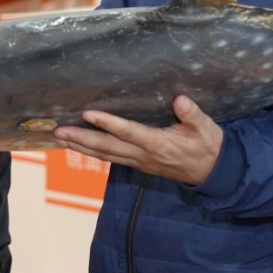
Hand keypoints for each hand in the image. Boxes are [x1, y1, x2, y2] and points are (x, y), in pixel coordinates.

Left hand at [53, 95, 223, 184]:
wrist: (213, 172)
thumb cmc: (208, 146)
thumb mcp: (205, 128)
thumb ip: (192, 114)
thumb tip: (180, 100)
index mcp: (158, 144)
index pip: (128, 132)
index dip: (107, 123)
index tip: (88, 114)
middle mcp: (143, 155)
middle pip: (107, 147)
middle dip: (81, 139)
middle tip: (59, 130)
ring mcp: (139, 162)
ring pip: (105, 155)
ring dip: (81, 146)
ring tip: (60, 137)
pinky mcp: (138, 164)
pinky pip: (111, 158)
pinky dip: (93, 152)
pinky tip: (80, 145)